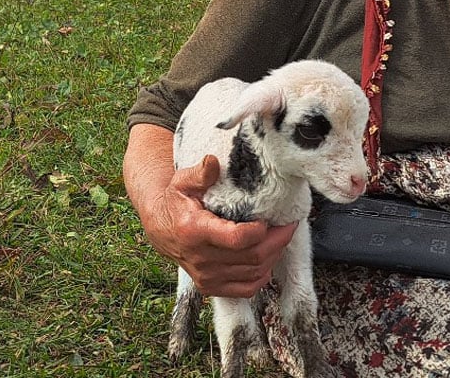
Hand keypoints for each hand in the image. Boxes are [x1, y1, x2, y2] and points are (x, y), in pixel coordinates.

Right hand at [142, 155, 297, 297]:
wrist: (160, 229)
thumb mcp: (182, 182)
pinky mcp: (210, 287)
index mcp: (194, 231)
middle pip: (252, 257)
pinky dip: (262, 275)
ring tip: (281, 237)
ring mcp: (206, 276)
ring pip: (254, 273)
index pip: (237, 239)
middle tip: (289, 224)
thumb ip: (200, 173)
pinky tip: (267, 258)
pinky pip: (247, 288)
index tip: (271, 217)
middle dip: (278, 241)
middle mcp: (201, 259)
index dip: (260, 231)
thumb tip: (213, 161)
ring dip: (274, 255)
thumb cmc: (175, 203)